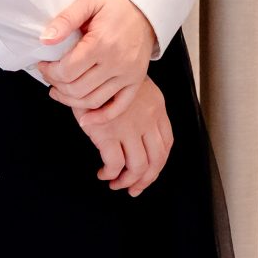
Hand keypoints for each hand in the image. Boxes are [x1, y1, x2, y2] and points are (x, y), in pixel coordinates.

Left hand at [41, 0, 156, 111]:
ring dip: (70, 101)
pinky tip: (85, 119)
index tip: (44, 64)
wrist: (146, 8)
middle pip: (76, 89)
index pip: (66, 71)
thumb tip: (46, 40)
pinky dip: (101, 117)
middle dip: (57, 85)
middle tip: (51, 76)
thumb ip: (65, 20)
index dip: (49, 71)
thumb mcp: (88, 2)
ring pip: (92, 101)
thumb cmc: (116, 4)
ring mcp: (128, 74)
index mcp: (102, 43)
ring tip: (60, 91)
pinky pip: (118, 107)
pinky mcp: (136, 81)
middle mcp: (117, 62)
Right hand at [74, 75, 172, 194]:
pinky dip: (109, 174)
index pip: (166, 144)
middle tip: (134, 189)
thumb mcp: (136, 90)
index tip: (149, 174)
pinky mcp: (108, 133)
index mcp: (157, 109)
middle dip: (145, 180)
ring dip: (127, 181)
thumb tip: (142, 139)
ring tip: (116, 183)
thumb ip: (144, 112)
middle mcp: (147, 120)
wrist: (92, 68)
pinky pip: (114, 164)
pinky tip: (103, 173)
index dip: (158, 164)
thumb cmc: (109, 80)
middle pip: (156, 159)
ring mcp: (129, 127)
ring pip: (138, 166)